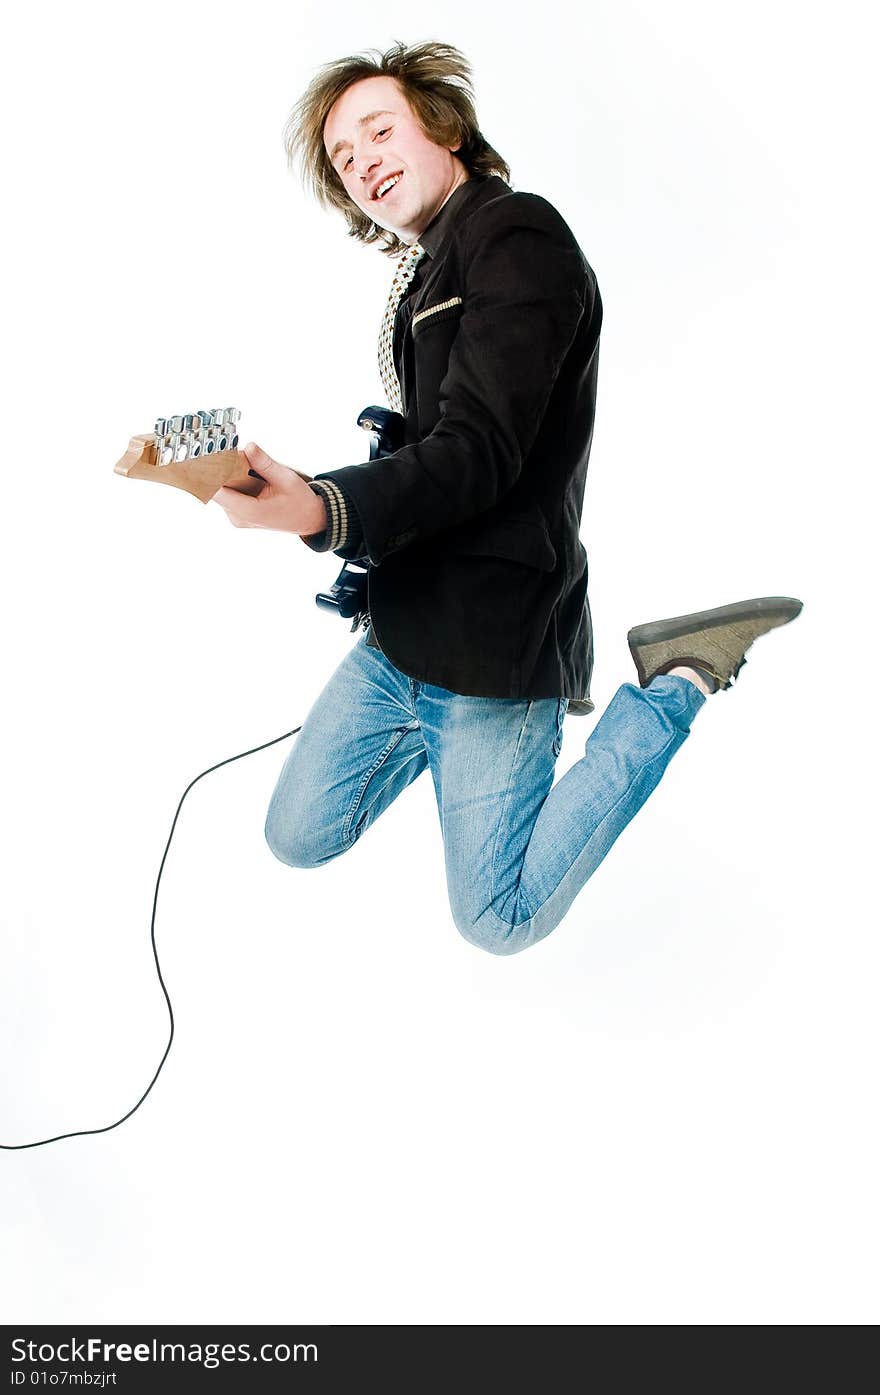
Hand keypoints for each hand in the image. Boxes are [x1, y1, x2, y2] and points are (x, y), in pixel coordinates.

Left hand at [212, 443, 327, 535]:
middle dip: (221, 470)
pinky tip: (246, 472)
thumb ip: (265, 464)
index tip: (211, 455)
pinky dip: (233, 481)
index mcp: (249, 511)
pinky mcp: (239, 514)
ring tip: (243, 461)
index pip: (217, 492)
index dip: (210, 473)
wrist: (308, 519)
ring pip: (222, 491)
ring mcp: (237, 517)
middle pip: (217, 490)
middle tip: (230, 452)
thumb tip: (249, 447)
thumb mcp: (286, 479)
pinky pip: (228, 494)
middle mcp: (239, 517)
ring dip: (228, 475)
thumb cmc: (299, 501)